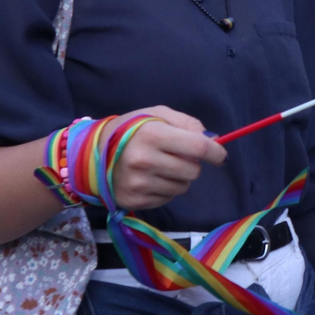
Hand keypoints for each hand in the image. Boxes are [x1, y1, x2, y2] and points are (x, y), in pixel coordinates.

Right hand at [106, 106, 224, 209]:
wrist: (93, 152)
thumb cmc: (131, 129)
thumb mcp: (157, 114)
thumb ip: (188, 123)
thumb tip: (213, 140)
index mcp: (153, 135)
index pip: (199, 148)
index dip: (216, 153)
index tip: (220, 155)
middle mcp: (144, 160)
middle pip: (193, 171)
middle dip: (192, 164)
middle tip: (176, 156)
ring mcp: (138, 183)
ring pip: (183, 187)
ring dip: (178, 178)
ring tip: (159, 167)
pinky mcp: (134, 200)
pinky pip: (168, 199)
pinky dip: (164, 190)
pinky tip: (149, 178)